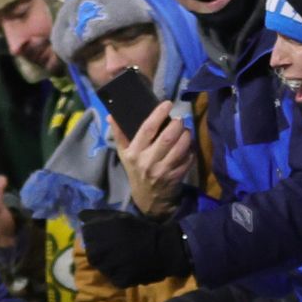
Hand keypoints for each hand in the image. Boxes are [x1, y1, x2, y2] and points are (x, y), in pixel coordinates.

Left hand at [79, 209, 192, 287]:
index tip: (109, 235)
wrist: (164, 248)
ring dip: (110, 264)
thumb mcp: (118, 217)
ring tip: (125, 259)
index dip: (98, 235)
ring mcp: (107, 269)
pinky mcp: (119, 281)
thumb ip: (96, 216)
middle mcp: (97, 253)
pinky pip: (114, 278)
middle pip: (93, 254)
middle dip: (102, 251)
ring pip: (102, 268)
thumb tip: (80, 216)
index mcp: (95, 235)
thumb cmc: (140, 229)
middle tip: (118, 249)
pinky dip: (121, 274)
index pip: (87, 236)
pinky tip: (131, 268)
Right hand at [110, 104, 191, 218]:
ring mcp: (162, 170)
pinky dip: (191, 150)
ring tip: (186, 130)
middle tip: (180, 119)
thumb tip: (111, 114)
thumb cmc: (136, 170)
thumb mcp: (123, 153)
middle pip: (166, 138)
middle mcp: (147, 161)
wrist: (148, 198)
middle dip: (177, 125)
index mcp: (133, 152)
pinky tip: (189, 144)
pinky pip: (187, 159)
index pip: (147, 129)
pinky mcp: (175, 177)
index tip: (167, 103)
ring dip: (186, 136)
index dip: (158, 114)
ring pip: (179, 148)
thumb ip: (119, 133)